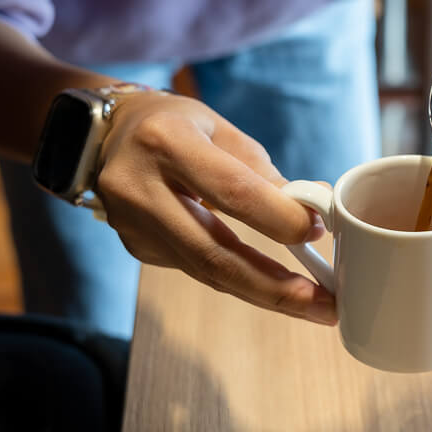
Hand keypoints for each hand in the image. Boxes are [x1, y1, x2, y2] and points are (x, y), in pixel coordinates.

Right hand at [94, 91, 335, 324]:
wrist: (106, 136)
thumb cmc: (175, 125)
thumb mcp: (220, 131)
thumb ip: (263, 173)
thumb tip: (315, 211)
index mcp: (168, 143)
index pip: (232, 192)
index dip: (279, 219)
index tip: (317, 232)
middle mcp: (141, 188)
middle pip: (215, 254)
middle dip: (276, 286)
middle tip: (325, 305)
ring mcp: (132, 225)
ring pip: (207, 273)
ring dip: (266, 293)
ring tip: (314, 306)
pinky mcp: (138, 248)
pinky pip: (198, 269)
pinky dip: (240, 279)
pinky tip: (273, 285)